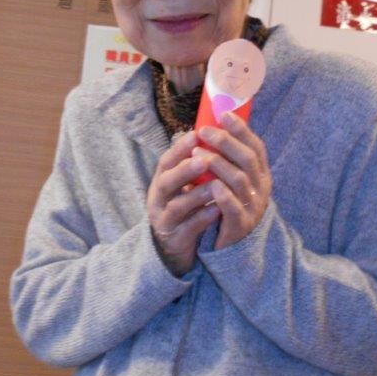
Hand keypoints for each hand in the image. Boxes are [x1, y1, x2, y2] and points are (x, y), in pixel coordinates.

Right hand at [147, 131, 220, 276]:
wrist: (173, 244)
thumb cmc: (183, 205)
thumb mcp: (182, 183)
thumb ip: (193, 163)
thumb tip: (211, 131)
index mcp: (162, 181)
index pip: (166, 161)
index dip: (180, 148)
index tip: (196, 134)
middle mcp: (159, 199)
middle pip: (166, 182)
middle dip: (184, 170)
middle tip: (203, 160)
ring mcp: (166, 219)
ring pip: (177, 206)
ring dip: (197, 195)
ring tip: (214, 185)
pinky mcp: (176, 238)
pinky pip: (189, 228)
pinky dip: (203, 218)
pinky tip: (217, 210)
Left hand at [196, 112, 271, 250]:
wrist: (230, 244)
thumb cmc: (226, 203)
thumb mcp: (230, 178)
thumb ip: (226, 157)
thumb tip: (209, 126)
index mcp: (260, 174)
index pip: (256, 147)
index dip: (241, 130)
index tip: (223, 115)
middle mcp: (261, 188)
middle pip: (247, 159)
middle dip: (225, 142)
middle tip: (204, 132)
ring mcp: (253, 207)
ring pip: (239, 180)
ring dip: (218, 164)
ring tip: (197, 154)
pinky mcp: (241, 225)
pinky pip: (234, 208)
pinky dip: (223, 196)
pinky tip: (211, 185)